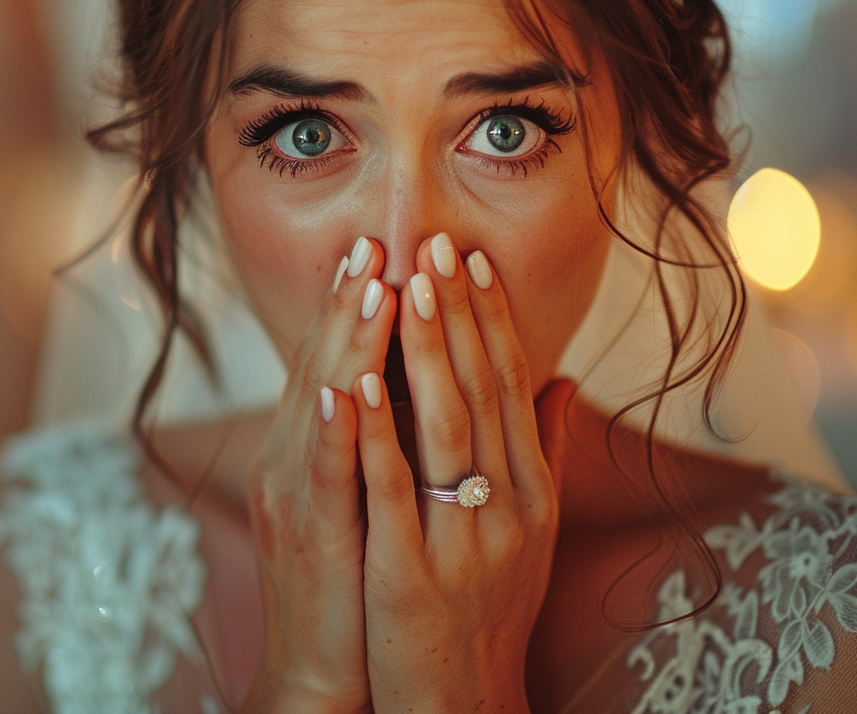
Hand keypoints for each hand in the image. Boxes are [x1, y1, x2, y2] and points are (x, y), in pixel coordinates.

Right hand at [241, 237, 397, 713]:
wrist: (320, 670)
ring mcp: (295, 496)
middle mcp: (289, 461)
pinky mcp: (313, 536)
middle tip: (373, 243)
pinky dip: (333, 427)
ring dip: (345, 344)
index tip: (378, 252)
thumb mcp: (363, 499)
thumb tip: (412, 388)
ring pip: (321, 404)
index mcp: (306, 451)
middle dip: (347, 305)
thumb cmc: (351, 581)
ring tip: (371, 288)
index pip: (330, 364)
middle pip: (320, 367)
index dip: (351, 308)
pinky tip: (345, 386)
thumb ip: (379, 441)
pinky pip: (324, 474)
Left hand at [354, 232, 573, 712]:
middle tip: (434, 243)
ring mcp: (459, 537)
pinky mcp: (408, 568)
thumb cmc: (488, 600)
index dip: (491, 319)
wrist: (458, 697)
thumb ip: (544, 451)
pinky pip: (389, 490)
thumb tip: (559, 378)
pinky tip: (352, 383)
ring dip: (422, 351)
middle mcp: (506, 505)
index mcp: (529, 488)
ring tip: (403, 285)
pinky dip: (372, 433)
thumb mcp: (530, 527)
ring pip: (441, 427)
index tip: (469, 258)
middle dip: (456, 313)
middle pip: (480, 391)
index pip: (510, 385)